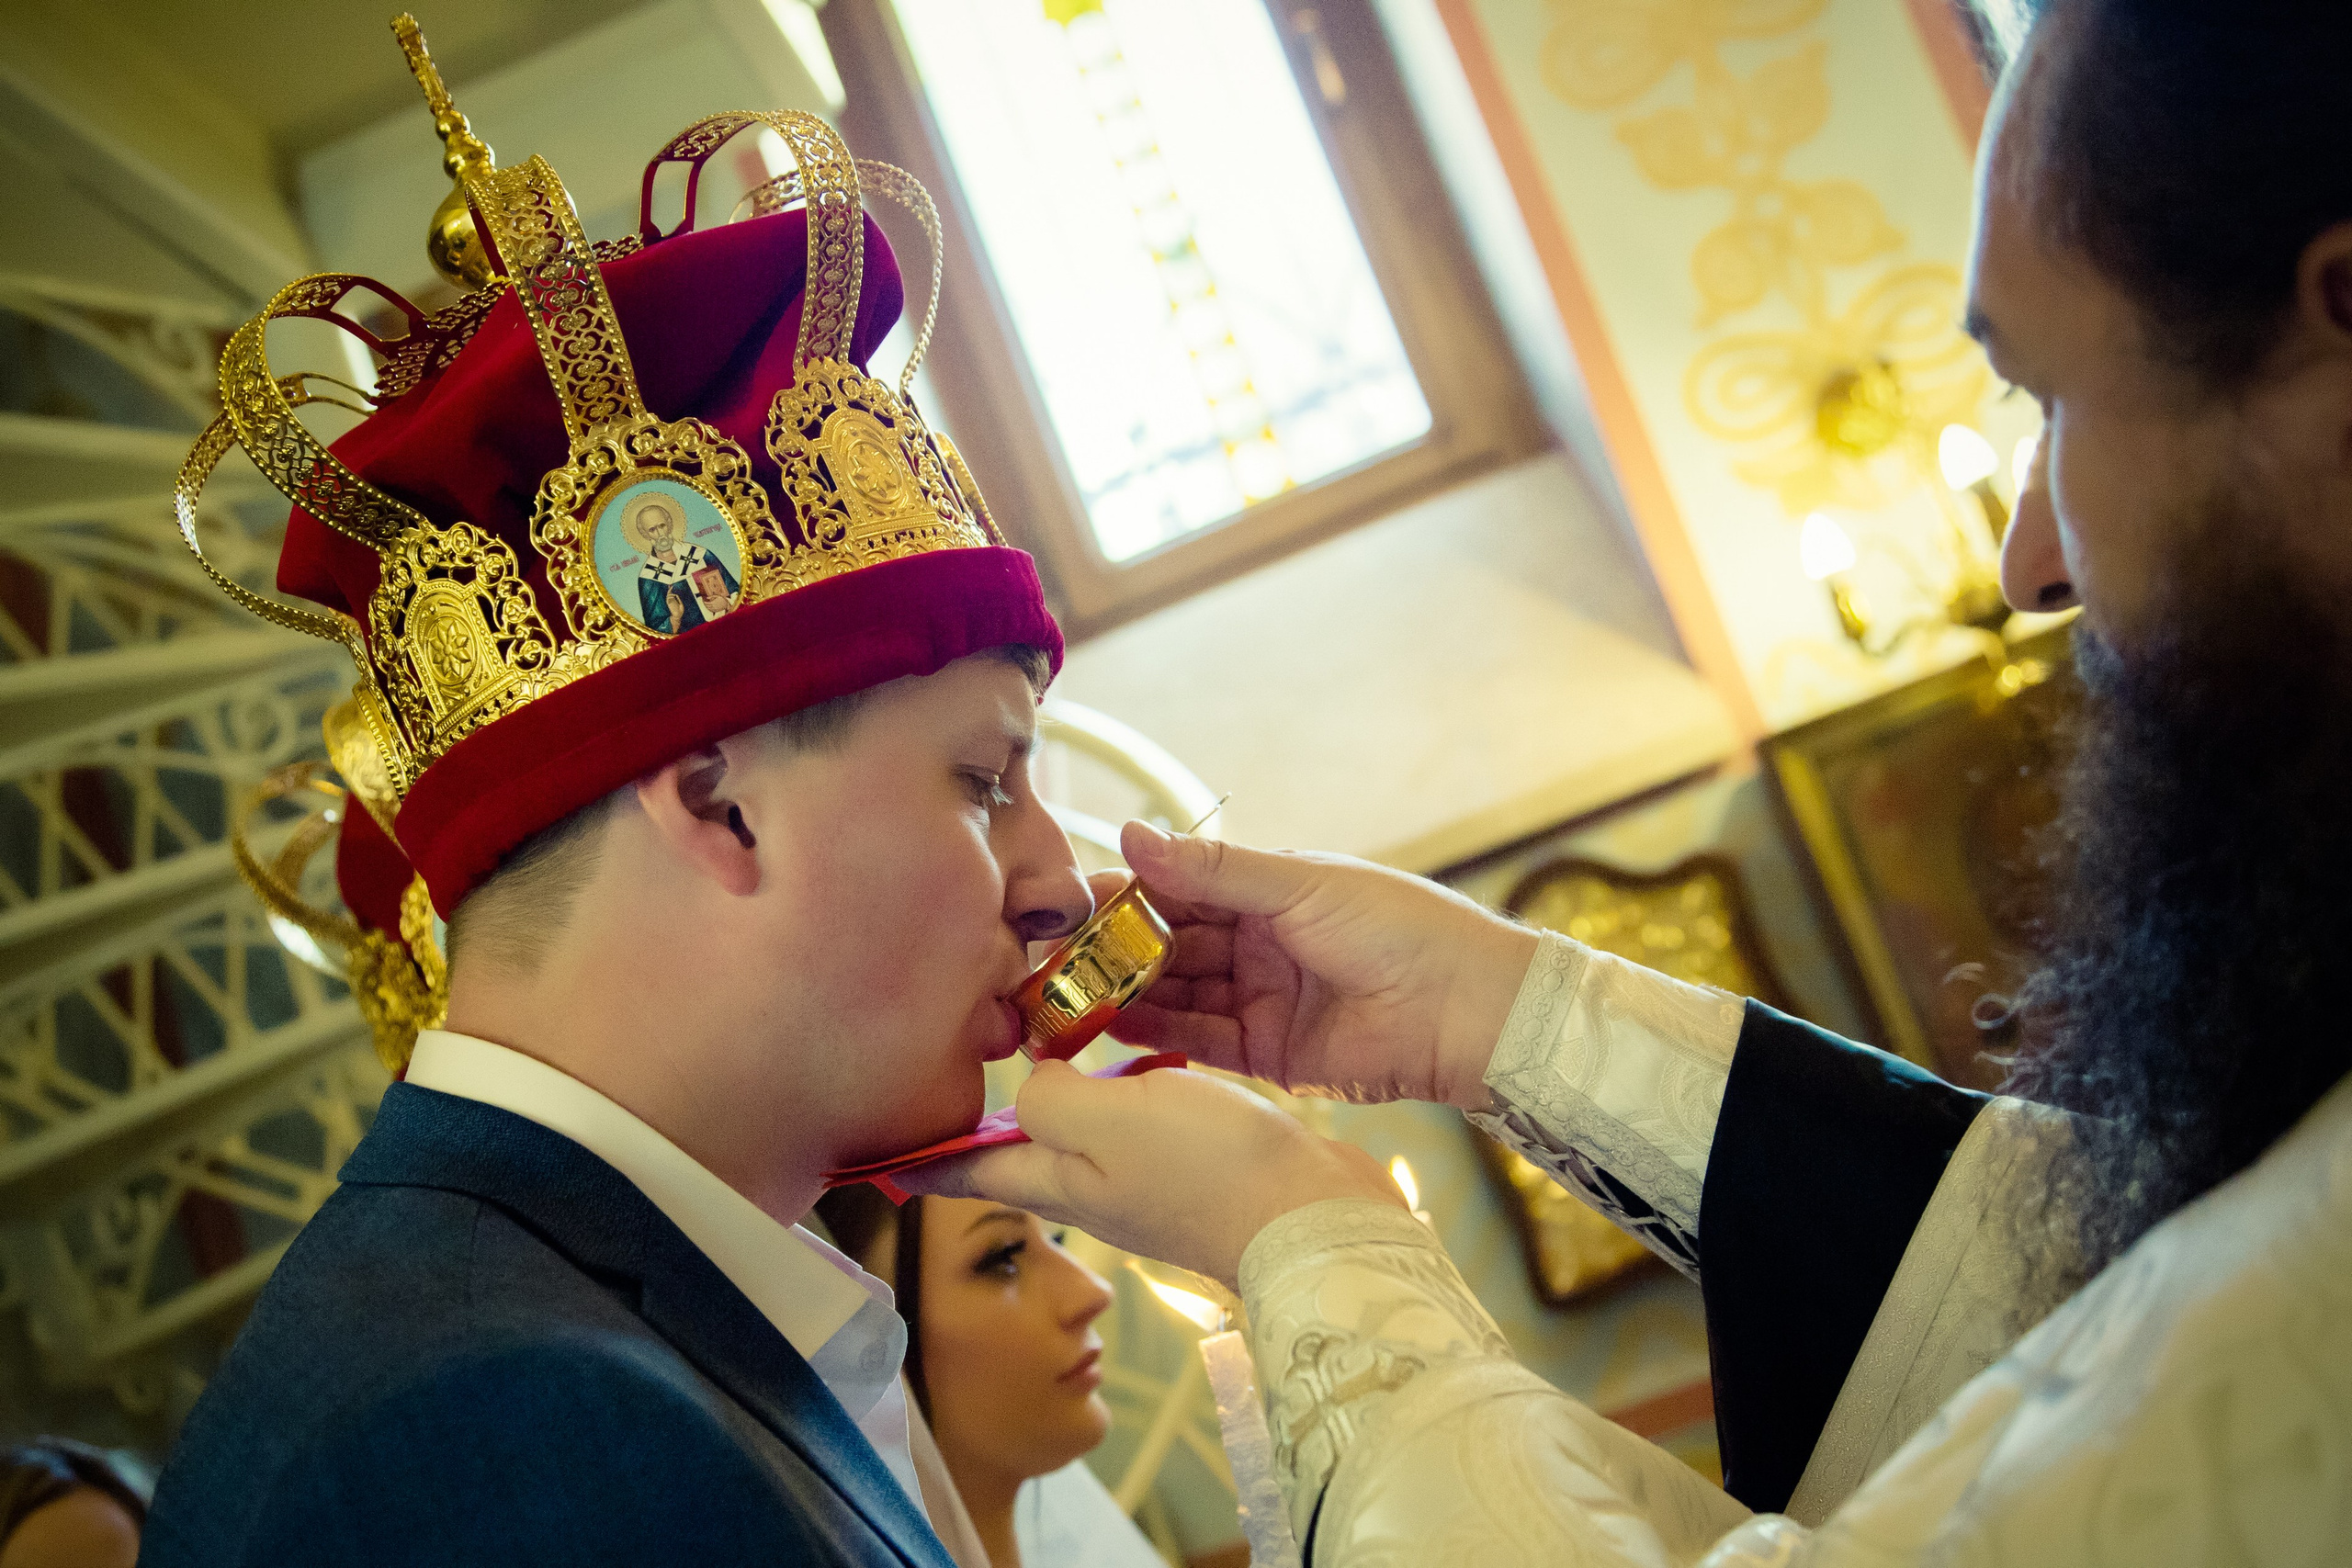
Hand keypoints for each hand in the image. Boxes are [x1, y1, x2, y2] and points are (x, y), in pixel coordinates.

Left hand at [896, 1060, 1402, 1287]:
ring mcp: (1146, 1181)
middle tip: (959, 1062)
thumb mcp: (1109, 1118)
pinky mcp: (1195, 1166)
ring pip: (1082, 1132)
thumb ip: (1051, 1096)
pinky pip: (1138, 1120)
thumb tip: (1029, 1077)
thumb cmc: (1210, 1167)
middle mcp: (1095, 1188)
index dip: (923, 1159)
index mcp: (1060, 1183)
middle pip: (1023, 1152)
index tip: (874, 1155)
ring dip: (1057, 1091)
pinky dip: (1120, 1086)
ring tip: (1042, 1038)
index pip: (971, 1170)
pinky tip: (1136, 1053)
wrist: (1314, 1216)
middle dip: (987, 1119)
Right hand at [1109, 823, 1537, 1108]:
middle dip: (1114, 953)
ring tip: (1070, 1000)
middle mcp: (1255, 944)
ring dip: (1125, 996)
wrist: (1465, 1010)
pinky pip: (1199, 1042)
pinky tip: (1112, 1030)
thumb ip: (1211, 869)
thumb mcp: (1297, 885)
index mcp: (1265, 891)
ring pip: (1175, 995)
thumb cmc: (1399, 928)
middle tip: (1056, 963)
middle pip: (1167, 946)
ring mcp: (1259, 999)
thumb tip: (1131, 834)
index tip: (1071, 907)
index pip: (1176, 889)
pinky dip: (1156, 1036)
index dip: (1125, 897)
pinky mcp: (1267, 1054)